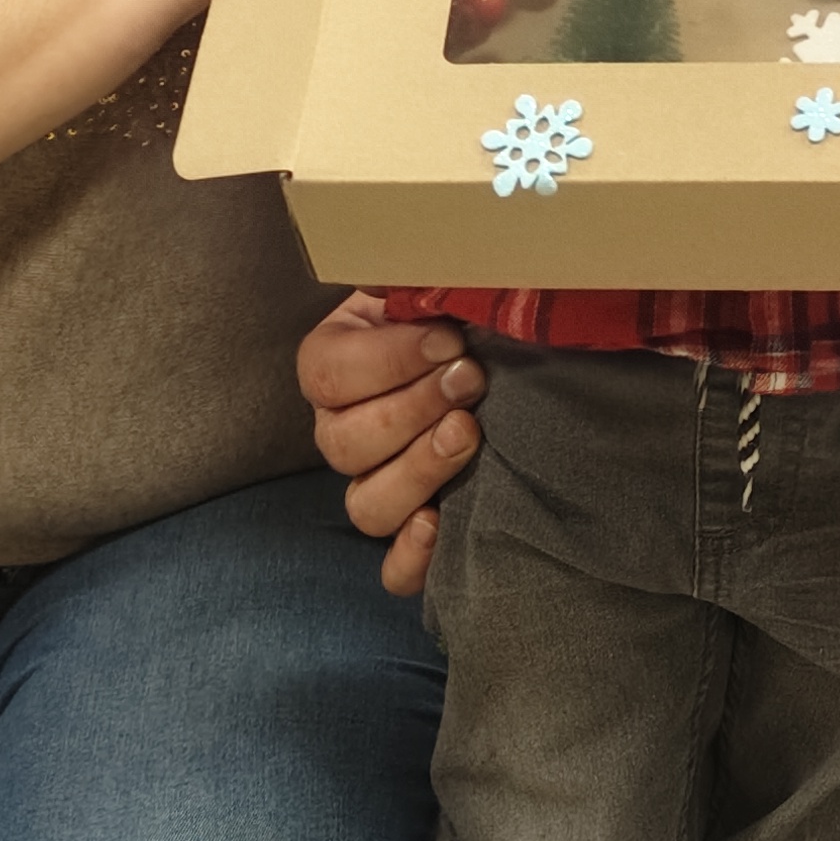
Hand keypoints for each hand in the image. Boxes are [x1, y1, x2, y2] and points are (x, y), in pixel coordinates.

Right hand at [299, 293, 486, 593]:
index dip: (387, 360)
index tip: (447, 339)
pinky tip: (441, 524)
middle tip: (469, 379)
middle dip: (411, 409)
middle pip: (343, 444)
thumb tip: (387, 271)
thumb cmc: (466, 315)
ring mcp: (375, 485)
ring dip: (416, 471)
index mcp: (334, 364)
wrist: (512, 359)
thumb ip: (411, 274)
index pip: (327, 375)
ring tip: (469, 434)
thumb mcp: (436, 283)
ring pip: (365, 506)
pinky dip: (413, 556)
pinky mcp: (413, 532)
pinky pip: (393, 569)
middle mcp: (343, 431)